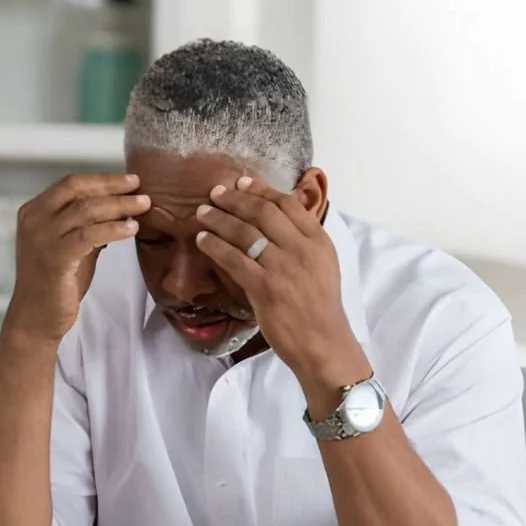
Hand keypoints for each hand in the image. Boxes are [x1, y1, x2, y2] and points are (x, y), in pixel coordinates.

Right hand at [6, 173, 149, 343]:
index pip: (71, 184)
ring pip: (86, 210)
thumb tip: (120, 209)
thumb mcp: (72, 247)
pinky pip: (89, 235)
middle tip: (140, 189)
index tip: (129, 181)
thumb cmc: (55, 285)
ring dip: (119, 206)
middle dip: (112, 186)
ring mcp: (42, 238)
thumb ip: (88, 226)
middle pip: (78, 190)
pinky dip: (113, 229)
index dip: (102, 180)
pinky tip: (131, 229)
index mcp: (34, 212)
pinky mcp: (55, 258)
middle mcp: (34, 220)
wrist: (36, 319)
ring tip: (143, 206)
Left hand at [195, 177, 369, 396]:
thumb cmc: (319, 307)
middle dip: (234, 200)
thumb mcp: (323, 265)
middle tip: (215, 194)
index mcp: (318, 241)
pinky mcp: (264, 287)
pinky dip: (215, 246)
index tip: (241, 183)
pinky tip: (203, 241)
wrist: (322, 342)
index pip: (287, 204)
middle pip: (262, 213)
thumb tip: (274, 222)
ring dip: (219, 219)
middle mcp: (301, 249)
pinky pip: (233, 259)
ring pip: (244, 233)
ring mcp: (282, 268)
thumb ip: (302, 242)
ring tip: (202, 213)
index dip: (260, 190)